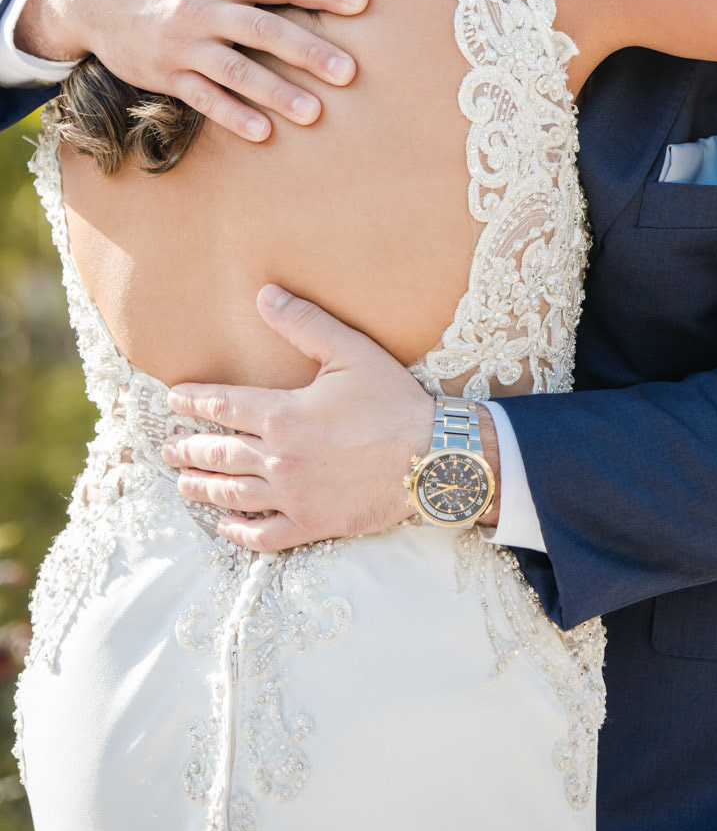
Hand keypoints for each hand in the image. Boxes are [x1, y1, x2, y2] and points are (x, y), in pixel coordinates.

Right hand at [19, 0, 368, 141]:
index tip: (361, 1)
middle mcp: (202, 9)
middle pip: (264, 30)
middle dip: (309, 51)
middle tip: (350, 71)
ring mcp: (183, 45)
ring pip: (237, 71)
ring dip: (277, 93)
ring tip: (316, 113)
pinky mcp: (166, 75)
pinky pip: (203, 98)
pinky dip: (232, 115)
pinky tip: (263, 133)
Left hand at [162, 286, 499, 551]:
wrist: (432, 458)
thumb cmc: (394, 403)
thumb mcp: (352, 352)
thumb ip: (305, 323)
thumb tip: (264, 295)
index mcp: (283, 414)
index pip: (223, 406)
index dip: (194, 401)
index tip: (174, 399)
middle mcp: (278, 458)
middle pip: (218, 453)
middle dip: (188, 448)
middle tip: (169, 446)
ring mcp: (292, 495)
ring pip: (231, 495)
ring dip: (201, 487)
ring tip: (183, 483)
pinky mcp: (311, 524)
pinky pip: (263, 535)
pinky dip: (238, 532)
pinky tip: (224, 525)